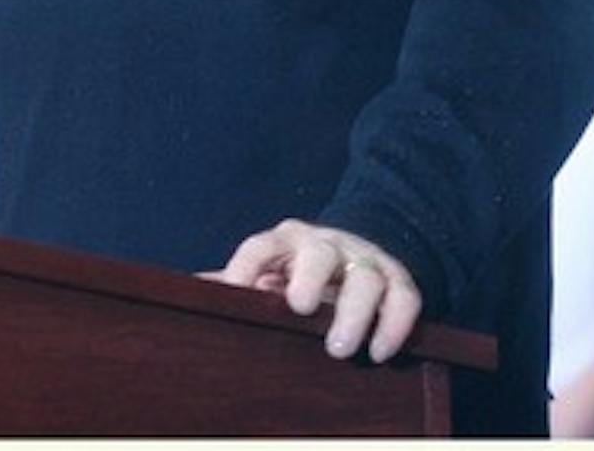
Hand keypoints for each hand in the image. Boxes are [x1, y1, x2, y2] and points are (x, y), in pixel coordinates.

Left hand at [215, 217, 422, 362]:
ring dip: (354, 313)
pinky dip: (394, 324)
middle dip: (309, 279)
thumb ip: (238, 284)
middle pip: (318, 253)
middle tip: (299, 310)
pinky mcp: (398, 279)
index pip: (261, 246)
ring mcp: (364, 259)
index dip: (246, 266)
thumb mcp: (268, 273)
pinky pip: (404, 297)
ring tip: (340, 348)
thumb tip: (189, 293)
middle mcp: (326, 244)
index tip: (235, 290)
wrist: (357, 255)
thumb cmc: (299, 273)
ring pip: (365, 278)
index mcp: (285, 241)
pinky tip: (379, 352)